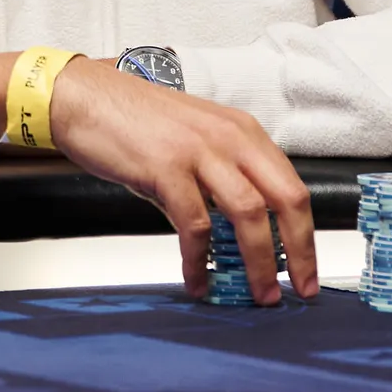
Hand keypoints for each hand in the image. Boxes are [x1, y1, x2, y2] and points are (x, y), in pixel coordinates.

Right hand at [47, 58, 318, 302]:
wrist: (85, 97)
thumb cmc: (136, 121)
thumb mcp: (195, 141)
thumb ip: (221, 179)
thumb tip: (239, 234)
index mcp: (243, 132)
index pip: (292, 186)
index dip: (306, 233)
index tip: (307, 269)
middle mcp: (230, 137)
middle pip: (285, 199)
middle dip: (298, 252)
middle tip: (298, 290)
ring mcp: (199, 151)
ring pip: (248, 214)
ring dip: (258, 262)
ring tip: (257, 294)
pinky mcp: (166, 168)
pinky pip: (195, 225)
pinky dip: (199, 260)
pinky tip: (196, 280)